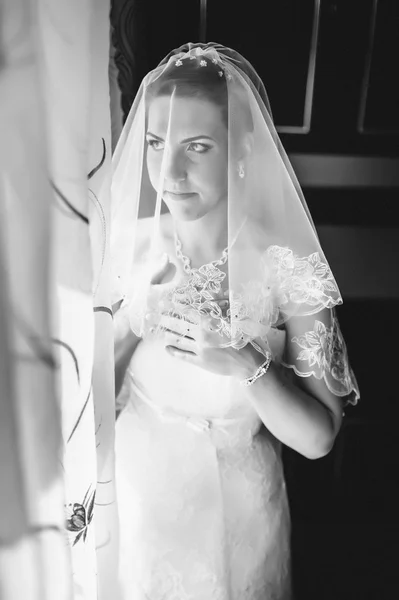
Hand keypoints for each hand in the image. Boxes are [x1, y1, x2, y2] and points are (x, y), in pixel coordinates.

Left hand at [150, 312, 264, 379]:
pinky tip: (166, 347)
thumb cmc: (243, 337)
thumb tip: (218, 292)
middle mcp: (202, 335)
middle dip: (164, 319)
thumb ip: (223, 305)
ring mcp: (199, 349)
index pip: (188, 312)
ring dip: (167, 334)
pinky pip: (182, 355)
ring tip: (157, 330)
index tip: (166, 302)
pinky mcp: (199, 361)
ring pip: (178, 340)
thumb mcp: (235, 318)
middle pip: (178, 325)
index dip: (176, 307)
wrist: (248, 362)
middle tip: (152, 316)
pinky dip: (173, 351)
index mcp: (210, 323)